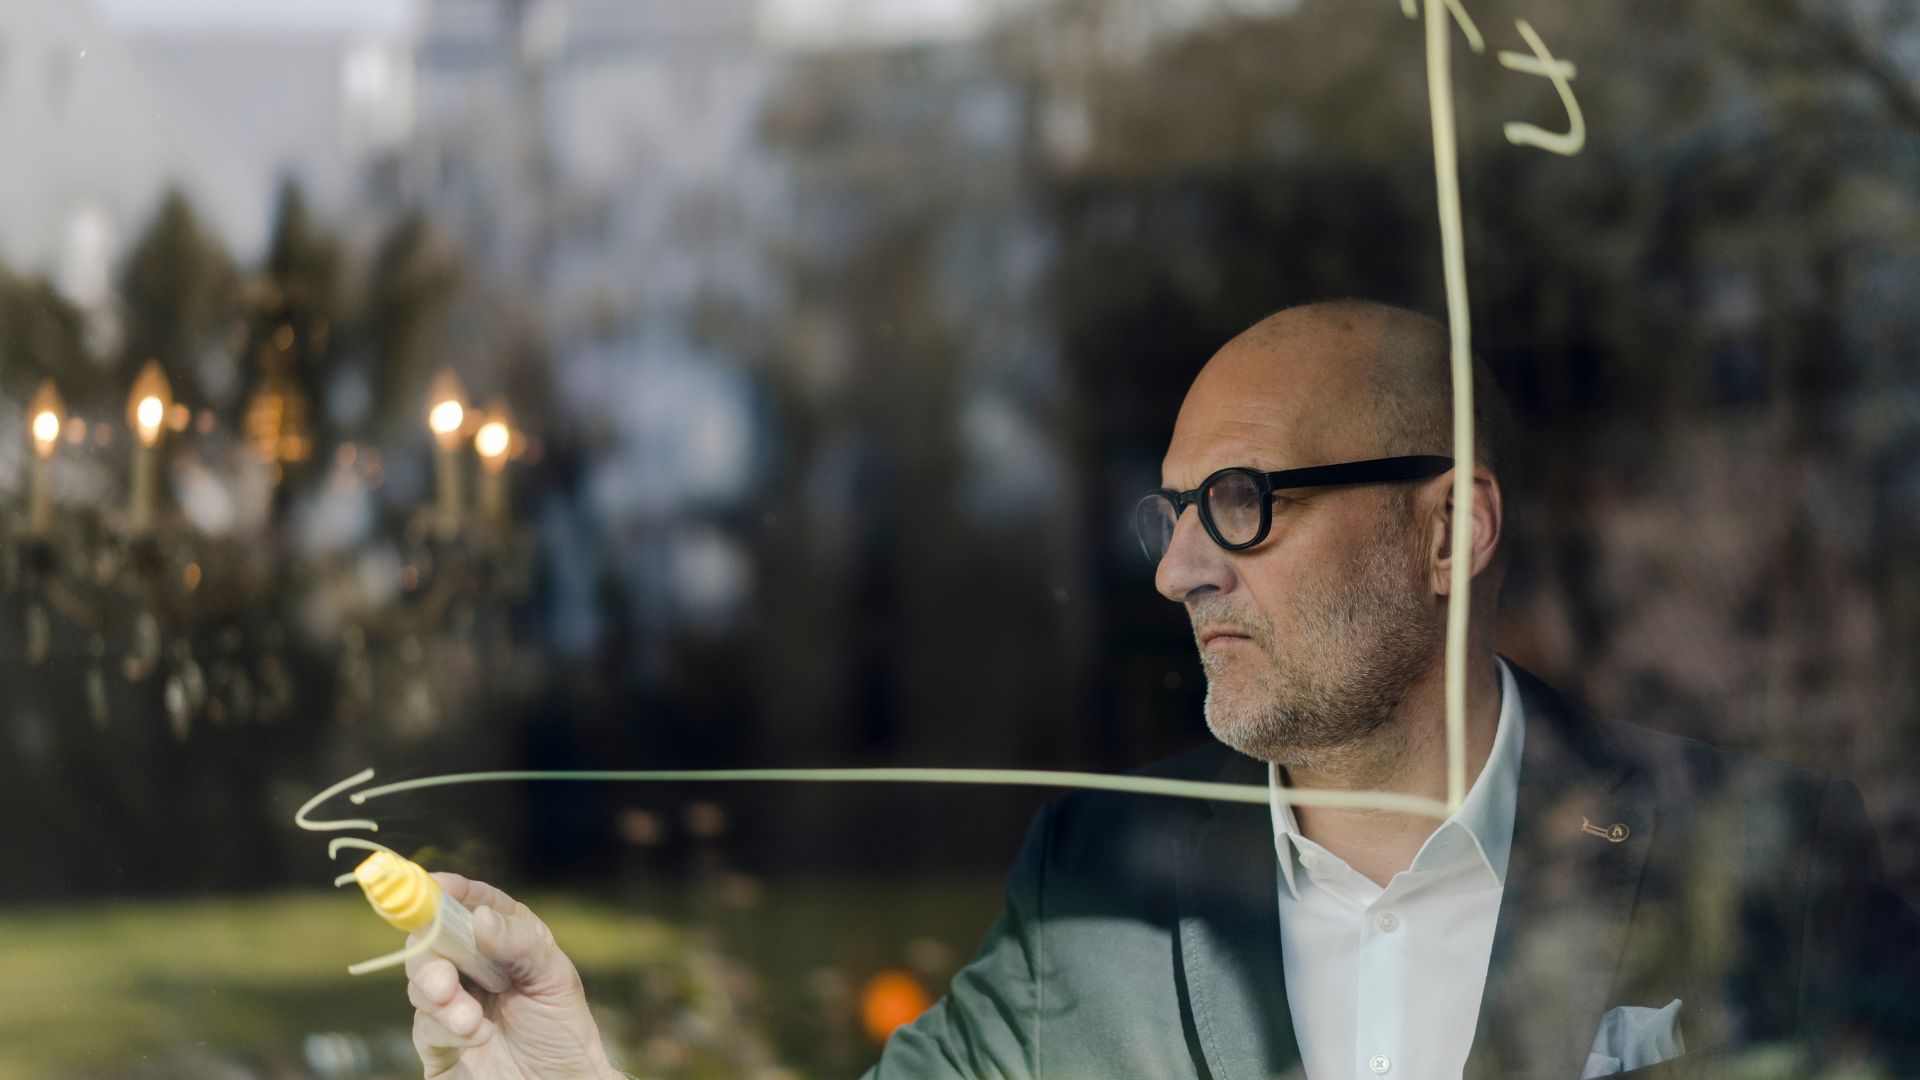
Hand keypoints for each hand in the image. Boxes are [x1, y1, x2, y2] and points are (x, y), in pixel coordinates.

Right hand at [404, 873, 622, 1079]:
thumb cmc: (564, 1035)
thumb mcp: (554, 982)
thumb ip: (520, 945)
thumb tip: (481, 917)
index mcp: (509, 943)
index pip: (476, 906)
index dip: (455, 892)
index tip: (436, 884)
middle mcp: (477, 970)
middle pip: (434, 940)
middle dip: (432, 951)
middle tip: (444, 978)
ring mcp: (455, 1005)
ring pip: (422, 982)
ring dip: (441, 996)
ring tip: (472, 1022)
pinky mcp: (440, 1044)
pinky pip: (425, 1025)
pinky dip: (445, 1027)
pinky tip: (474, 1036)